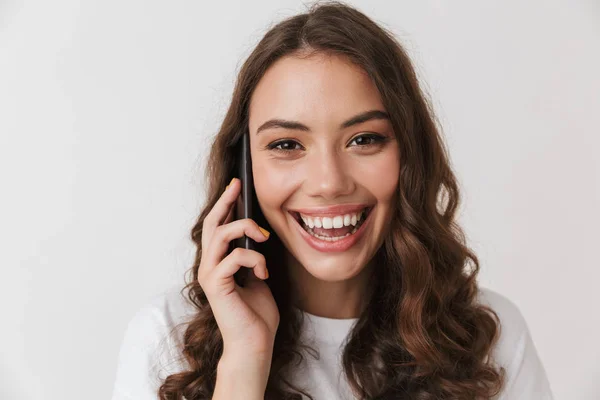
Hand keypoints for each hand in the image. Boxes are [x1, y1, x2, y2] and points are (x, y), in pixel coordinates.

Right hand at [198, 178, 279, 357]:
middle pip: (212, 224)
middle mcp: (209, 266)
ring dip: (244, 229)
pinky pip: (234, 258)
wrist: (254, 344)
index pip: (218, 227)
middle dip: (226, 202)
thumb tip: (256, 236)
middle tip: (238, 185)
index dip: (226, 206)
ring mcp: (210, 275)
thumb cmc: (257, 316)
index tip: (237, 187)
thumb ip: (252, 258)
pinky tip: (263, 273)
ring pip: (220, 235)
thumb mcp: (258, 277)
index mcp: (219, 263)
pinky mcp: (216, 285)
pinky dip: (254, 260)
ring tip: (263, 237)